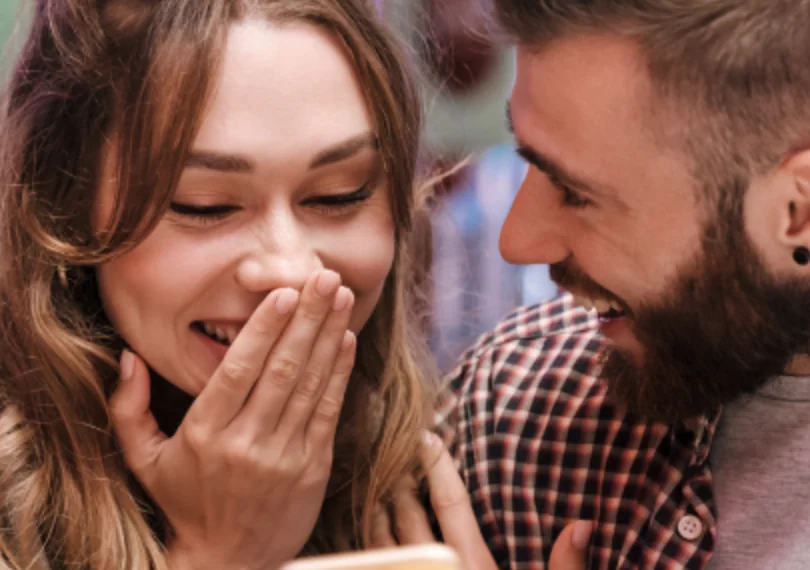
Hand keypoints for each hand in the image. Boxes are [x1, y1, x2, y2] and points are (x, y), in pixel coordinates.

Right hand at [110, 270, 355, 569]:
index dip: (265, 328)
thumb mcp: (143, 460)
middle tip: (325, 277)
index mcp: (205, 434)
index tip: (285, 292)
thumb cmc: (185, 503)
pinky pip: (328, 412)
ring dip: (329, 336)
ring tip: (343, 296)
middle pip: (283, 368)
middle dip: (308, 318)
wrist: (228, 561)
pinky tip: (345, 341)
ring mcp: (284, 455)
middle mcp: (246, 442)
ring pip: (310, 384)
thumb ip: (129, 408)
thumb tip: (128, 357)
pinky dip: (339, 374)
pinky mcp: (312, 467)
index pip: (239, 369)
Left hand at [381, 433, 591, 569]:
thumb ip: (566, 568)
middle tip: (396, 454)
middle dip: (402, 485)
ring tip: (377, 489)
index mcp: (473, 567)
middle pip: (411, 520)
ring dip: (380, 514)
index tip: (426, 437)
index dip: (438, 469)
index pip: (452, 506)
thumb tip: (582, 525)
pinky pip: (379, 563)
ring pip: (386, 544)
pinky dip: (375, 544)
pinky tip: (376, 536)